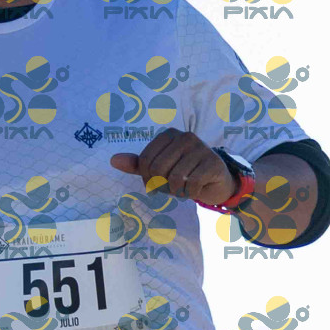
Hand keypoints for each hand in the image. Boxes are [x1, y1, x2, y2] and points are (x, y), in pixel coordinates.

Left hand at [108, 128, 236, 206]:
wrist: (216, 182)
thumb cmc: (184, 174)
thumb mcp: (159, 169)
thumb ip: (137, 164)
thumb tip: (113, 160)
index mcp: (169, 135)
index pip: (145, 161)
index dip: (146, 179)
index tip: (155, 185)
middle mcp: (185, 137)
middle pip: (157, 169)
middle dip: (160, 186)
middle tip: (169, 190)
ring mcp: (200, 148)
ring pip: (174, 178)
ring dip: (176, 191)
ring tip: (182, 189)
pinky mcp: (213, 162)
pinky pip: (192, 184)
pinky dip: (190, 193)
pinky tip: (194, 191)